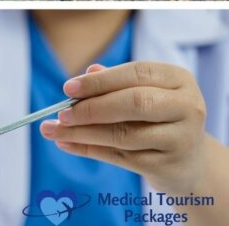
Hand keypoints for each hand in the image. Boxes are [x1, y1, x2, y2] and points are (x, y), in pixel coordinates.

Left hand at [40, 61, 207, 192]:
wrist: (188, 161)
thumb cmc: (156, 117)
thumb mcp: (142, 92)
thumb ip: (114, 83)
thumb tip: (83, 76)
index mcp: (179, 80)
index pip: (136, 73)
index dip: (100, 81)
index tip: (68, 88)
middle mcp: (187, 107)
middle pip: (135, 103)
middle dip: (92, 108)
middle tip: (61, 113)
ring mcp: (181, 139)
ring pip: (123, 134)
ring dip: (82, 132)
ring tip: (52, 130)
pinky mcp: (168, 166)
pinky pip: (120, 157)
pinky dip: (88, 149)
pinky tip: (65, 143)